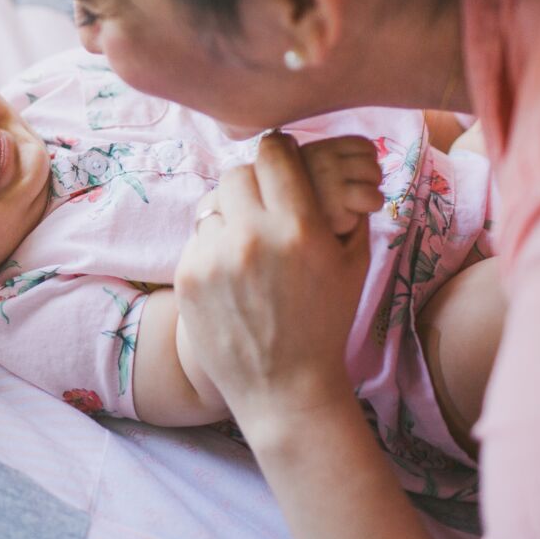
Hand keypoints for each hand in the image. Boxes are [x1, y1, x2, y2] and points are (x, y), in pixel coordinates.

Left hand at [173, 132, 372, 441]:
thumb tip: (322, 158)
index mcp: (300, 227)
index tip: (280, 160)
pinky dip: (213, 248)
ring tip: (248, 248)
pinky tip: (231, 276)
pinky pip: (198, 238)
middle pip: (238, 172)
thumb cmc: (325, 320)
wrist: (285, 386)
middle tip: (263, 206)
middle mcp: (253, 236)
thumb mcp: (352, 261)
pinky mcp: (187, 276)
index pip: (274, 151)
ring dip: (230, 217)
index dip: (279, 152)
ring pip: (214, 205)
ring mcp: (215, 256)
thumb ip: (340, 203)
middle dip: (252, 184)